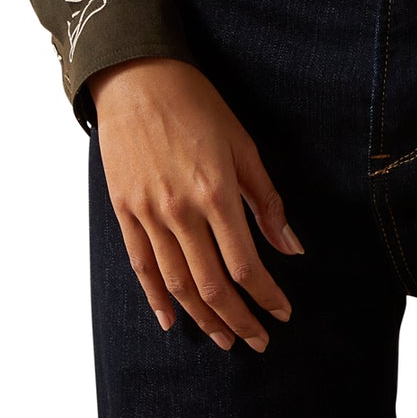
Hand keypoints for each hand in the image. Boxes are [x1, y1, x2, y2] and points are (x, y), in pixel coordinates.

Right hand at [87, 55, 303, 351]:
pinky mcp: (124, 211)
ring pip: (176, 283)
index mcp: (215, 192)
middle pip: (211, 285)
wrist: (137, 77)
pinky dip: (156, 298)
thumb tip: (292, 247)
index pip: (245, 264)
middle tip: (257, 340)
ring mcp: (148, 213)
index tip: (282, 313)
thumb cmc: (197, 104)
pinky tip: (172, 321)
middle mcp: (180, 211)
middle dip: (238, 319)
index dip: (265, 296)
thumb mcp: (242, 144)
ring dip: (202, 317)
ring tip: (223, 339)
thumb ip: (265, 200)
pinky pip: (142, 265)